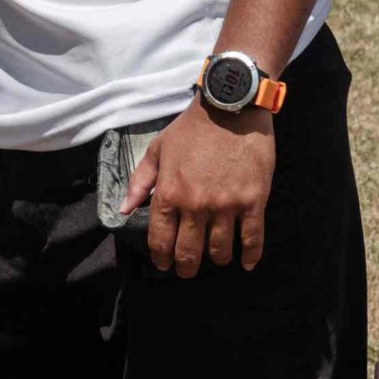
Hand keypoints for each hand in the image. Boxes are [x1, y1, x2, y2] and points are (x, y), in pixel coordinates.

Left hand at [134, 105, 272, 275]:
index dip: (161, 258)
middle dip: (186, 267)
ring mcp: (226, 205)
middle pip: (189, 253)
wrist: (231, 108)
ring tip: (215, 258)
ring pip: (220, 250)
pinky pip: (252, 238)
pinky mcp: (253, 201)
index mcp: (169, 194)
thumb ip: (140, 182)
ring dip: (216, 259)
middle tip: (187, 270)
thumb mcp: (158, 150)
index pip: (161, 240)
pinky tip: (246, 263)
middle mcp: (196, 205)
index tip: (164, 264)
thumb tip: (125, 210)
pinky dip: (250, 255)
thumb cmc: (192, 128)